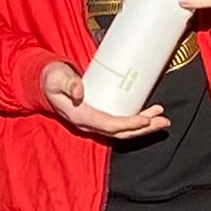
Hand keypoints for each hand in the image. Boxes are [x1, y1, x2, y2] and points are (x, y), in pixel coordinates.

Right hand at [41, 60, 168, 140]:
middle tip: (163, 121)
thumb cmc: (53, 79)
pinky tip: (149, 114)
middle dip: (143, 129)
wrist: (46, 83)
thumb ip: (67, 83)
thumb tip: (79, 91)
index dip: (128, 124)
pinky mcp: (100, 117)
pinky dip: (137, 121)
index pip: (109, 125)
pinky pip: (121, 124)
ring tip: (162, 118)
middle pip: (121, 132)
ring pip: (123, 130)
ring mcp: (95, 122)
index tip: (145, 119)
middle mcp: (90, 123)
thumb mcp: (57, 78)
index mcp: (80, 116)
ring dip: (144, 127)